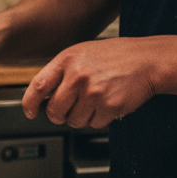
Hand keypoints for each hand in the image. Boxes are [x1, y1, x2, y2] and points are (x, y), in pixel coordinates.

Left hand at [22, 38, 158, 128]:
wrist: (147, 60)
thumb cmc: (113, 56)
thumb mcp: (80, 54)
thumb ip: (61, 72)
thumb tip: (43, 97)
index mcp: (66, 60)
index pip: (38, 86)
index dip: (30, 103)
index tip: (30, 112)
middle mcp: (77, 76)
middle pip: (55, 111)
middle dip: (58, 116)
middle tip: (66, 111)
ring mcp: (93, 93)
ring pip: (74, 121)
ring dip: (81, 117)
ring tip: (92, 102)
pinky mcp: (110, 107)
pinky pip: (94, 124)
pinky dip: (98, 119)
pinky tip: (105, 104)